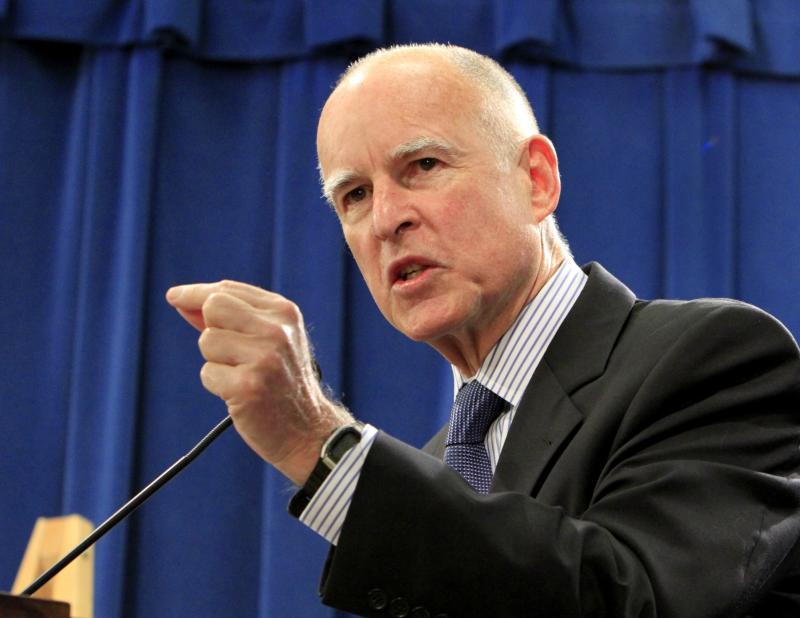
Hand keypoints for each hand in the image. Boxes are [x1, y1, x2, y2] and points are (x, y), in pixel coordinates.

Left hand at [166, 280, 351, 484]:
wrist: (308, 431)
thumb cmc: (282, 383)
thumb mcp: (271, 340)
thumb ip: (233, 318)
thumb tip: (180, 299)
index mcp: (284, 312)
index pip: (228, 289)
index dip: (196, 293)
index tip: (175, 296)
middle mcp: (277, 330)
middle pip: (214, 306)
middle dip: (210, 329)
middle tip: (229, 355)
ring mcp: (264, 357)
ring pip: (208, 341)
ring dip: (215, 362)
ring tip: (242, 376)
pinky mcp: (248, 385)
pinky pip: (207, 373)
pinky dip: (217, 385)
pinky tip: (241, 394)